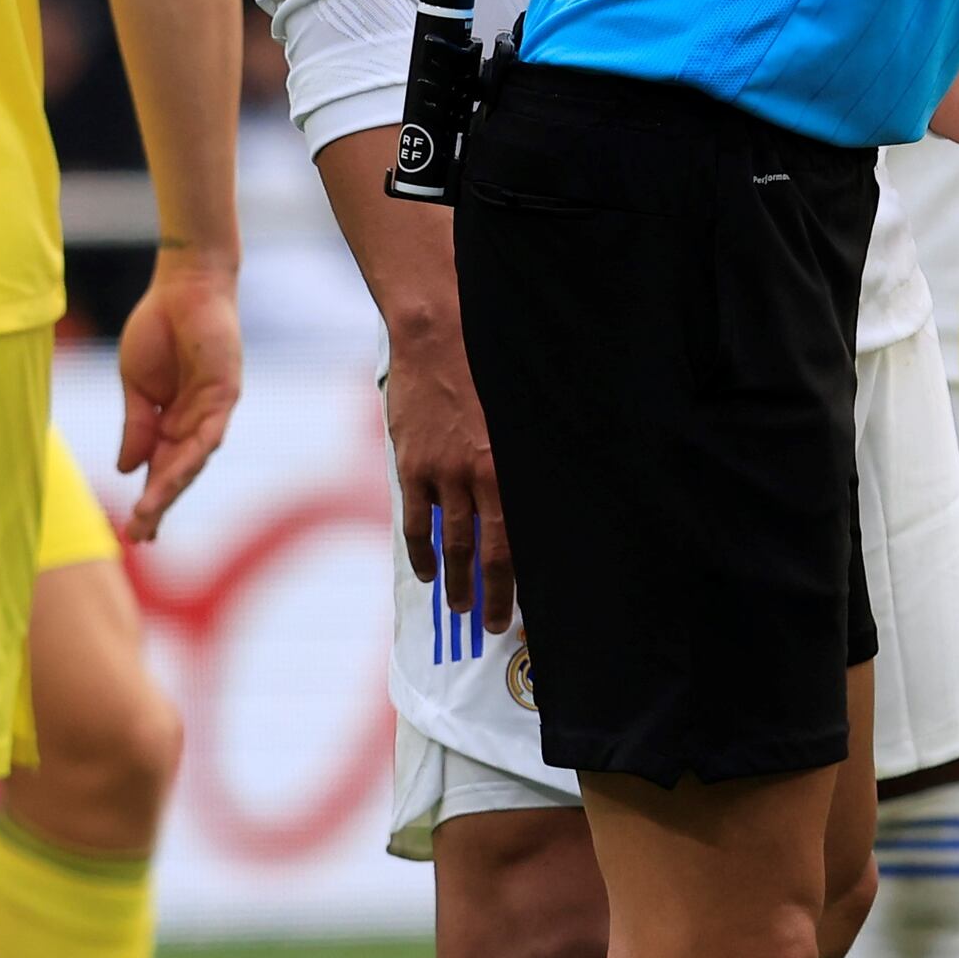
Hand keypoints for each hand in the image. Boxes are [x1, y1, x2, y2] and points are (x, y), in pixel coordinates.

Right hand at [115, 251, 244, 541]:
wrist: (182, 286)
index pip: (159, 469)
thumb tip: (126, 469)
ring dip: (169, 488)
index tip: (133, 530)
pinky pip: (208, 434)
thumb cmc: (158, 329)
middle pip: (177, 473)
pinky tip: (172, 478)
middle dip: (158, 505)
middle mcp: (194, 423)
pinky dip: (191, 456)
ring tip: (147, 514)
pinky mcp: (224, 395)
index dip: (148, 499)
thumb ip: (135, 426)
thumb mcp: (136, 385)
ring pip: (192, 461)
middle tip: (139, 537)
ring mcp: (211, 412)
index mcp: (170, 422)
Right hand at [383, 299, 507, 632]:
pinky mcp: (411, 465)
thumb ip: (526, 457)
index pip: (518, 540)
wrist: (439, 333)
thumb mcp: (524, 412)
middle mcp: (478, 478)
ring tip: (458, 606)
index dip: (518, 578)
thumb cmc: (492, 365)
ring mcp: (441, 475)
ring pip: (451, 543)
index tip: (522, 604)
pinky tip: (427, 571)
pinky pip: (415, 521)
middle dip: (490, 593)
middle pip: (487, 552)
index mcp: (512, 467)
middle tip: (491, 624)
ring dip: (455, 581)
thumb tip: (547, 493)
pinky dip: (421, 551)